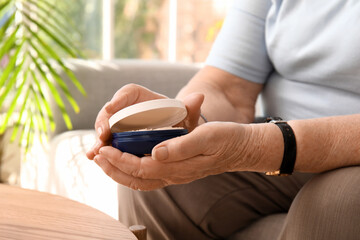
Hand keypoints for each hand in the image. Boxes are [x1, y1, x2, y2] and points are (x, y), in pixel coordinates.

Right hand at [86, 84, 204, 159]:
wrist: (172, 131)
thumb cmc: (178, 119)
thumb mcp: (186, 114)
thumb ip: (190, 107)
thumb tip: (199, 97)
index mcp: (142, 97)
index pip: (128, 93)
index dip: (118, 100)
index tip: (111, 109)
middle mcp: (127, 108)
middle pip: (110, 112)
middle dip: (104, 122)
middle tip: (103, 134)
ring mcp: (120, 124)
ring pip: (105, 129)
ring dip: (99, 140)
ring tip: (95, 152)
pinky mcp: (117, 138)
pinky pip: (106, 142)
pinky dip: (100, 150)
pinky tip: (94, 158)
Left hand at [93, 122, 257, 190]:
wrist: (241, 148)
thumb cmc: (226, 139)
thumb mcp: (208, 136)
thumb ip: (182, 146)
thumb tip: (156, 152)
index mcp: (180, 166)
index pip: (142, 167)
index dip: (121, 159)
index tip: (105, 148)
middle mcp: (175, 175)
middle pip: (137, 178)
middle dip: (113, 168)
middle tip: (97, 154)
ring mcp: (176, 175)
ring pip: (141, 180)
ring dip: (120, 172)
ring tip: (104, 160)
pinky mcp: (178, 171)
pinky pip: (149, 177)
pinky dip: (132, 171)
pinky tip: (126, 162)